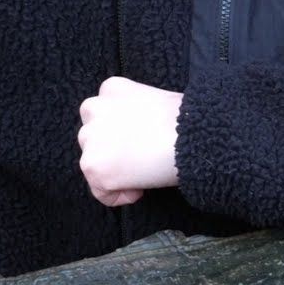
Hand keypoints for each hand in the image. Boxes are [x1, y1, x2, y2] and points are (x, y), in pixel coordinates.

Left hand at [77, 77, 182, 206]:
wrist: (192, 136)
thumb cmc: (189, 120)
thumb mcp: (161, 101)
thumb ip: (140, 111)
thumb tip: (142, 130)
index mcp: (113, 89)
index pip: (103, 113)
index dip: (123, 130)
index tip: (143, 140)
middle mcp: (95, 110)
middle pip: (91, 137)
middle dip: (110, 150)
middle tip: (141, 158)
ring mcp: (91, 139)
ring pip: (93, 164)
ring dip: (115, 172)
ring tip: (144, 173)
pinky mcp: (93, 166)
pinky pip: (102, 192)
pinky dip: (121, 195)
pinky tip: (141, 188)